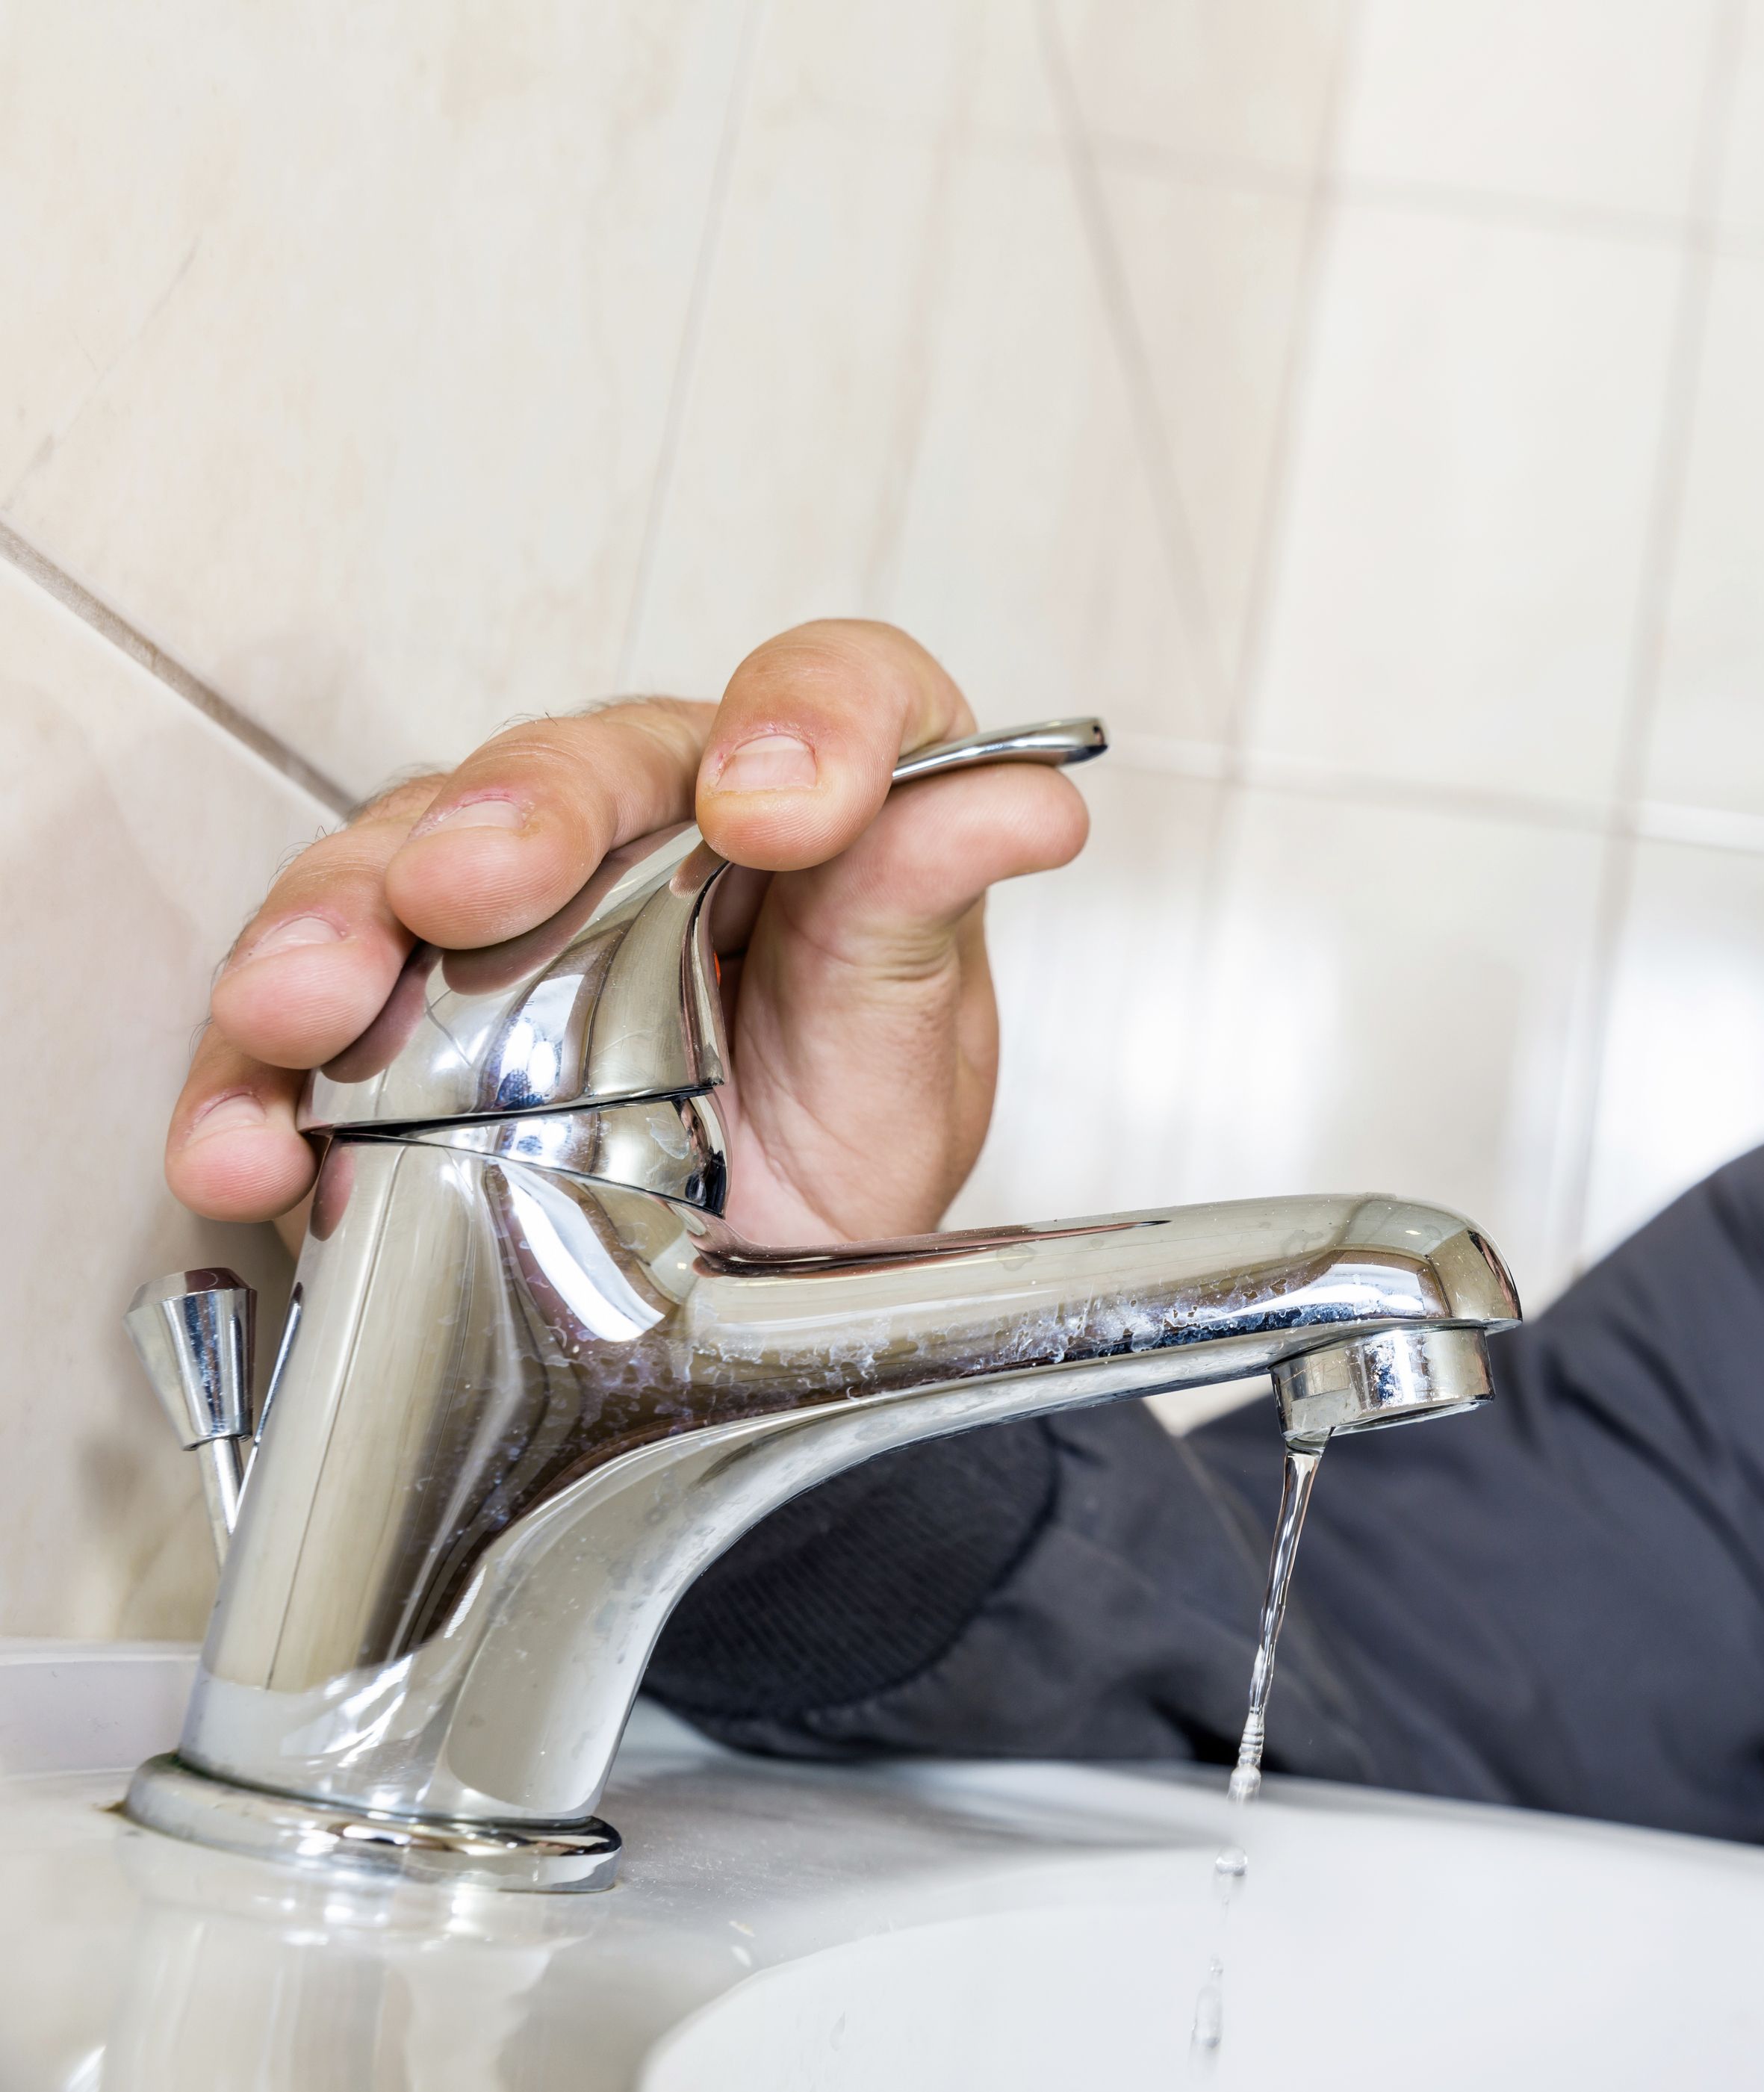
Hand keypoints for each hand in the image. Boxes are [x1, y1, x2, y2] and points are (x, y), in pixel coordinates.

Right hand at [164, 621, 1088, 1243]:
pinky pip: (297, 1025)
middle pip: (579, 763)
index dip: (805, 722)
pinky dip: (253, 1085)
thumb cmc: (834, 1156)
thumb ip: (926, 920)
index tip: (776, 806)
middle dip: (513, 815)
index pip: (830, 693)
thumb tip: (1030, 800)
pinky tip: (250, 1142)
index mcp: (816, 811)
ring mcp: (504, 914)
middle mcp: (651, 829)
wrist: (747, 1314)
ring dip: (338, 929)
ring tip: (312, 1008)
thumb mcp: (905, 1060)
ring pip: (400, 862)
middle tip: (479, 884)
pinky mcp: (388, 1019)